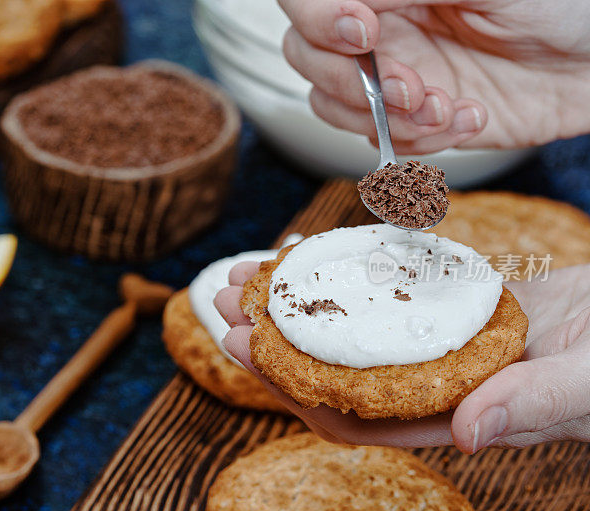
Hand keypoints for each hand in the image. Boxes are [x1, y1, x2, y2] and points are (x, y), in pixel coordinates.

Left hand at [215, 261, 589, 452]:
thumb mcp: (584, 384)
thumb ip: (527, 406)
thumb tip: (466, 435)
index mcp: (448, 412)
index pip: (347, 409)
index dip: (289, 382)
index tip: (243, 344)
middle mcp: (426, 381)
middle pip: (330, 365)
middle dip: (272, 336)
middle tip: (221, 295)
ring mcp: (430, 341)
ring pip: (346, 327)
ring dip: (296, 302)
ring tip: (246, 271)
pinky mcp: (443, 307)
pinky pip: (378, 291)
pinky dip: (343, 273)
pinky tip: (310, 252)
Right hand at [280, 0, 589, 153]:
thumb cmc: (559, 3)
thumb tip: (351, 5)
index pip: (306, 2)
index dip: (319, 20)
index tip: (362, 32)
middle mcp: (379, 30)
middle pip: (305, 57)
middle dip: (352, 82)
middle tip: (411, 87)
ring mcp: (390, 77)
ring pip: (332, 106)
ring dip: (386, 119)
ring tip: (443, 106)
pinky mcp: (412, 122)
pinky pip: (380, 142)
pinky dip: (420, 141)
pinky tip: (465, 117)